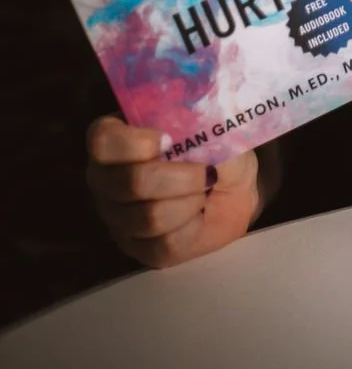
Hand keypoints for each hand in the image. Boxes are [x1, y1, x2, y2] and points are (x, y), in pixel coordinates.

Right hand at [86, 115, 260, 267]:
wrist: (231, 185)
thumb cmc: (212, 145)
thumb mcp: (207, 122)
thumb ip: (194, 119)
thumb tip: (192, 125)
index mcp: (114, 139)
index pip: (103, 140)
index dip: (136, 143)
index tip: (170, 140)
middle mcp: (104, 179)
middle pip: (133, 182)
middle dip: (182, 177)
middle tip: (206, 171)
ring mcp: (117, 218)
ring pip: (150, 216)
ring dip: (190, 201)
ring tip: (203, 191)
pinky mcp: (138, 249)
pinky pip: (164, 244)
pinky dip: (193, 226)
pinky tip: (198, 214)